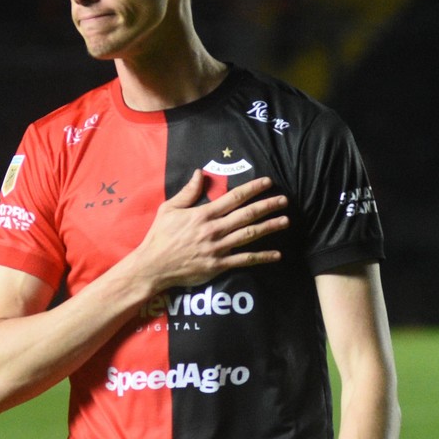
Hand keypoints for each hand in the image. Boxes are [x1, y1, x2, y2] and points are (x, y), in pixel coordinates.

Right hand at [132, 171, 288, 290]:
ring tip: (285, 221)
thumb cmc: (160, 236)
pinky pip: (244, 260)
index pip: (233, 197)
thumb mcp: (169, 209)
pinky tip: (276, 255)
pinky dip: (261, 257)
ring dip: (269, 227)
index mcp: (203, 214)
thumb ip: (187, 192)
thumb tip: (199, 173)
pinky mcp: (218, 265)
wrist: (153, 266)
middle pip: (246, 214)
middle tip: (284, 200)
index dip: (252, 188)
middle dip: (267, 206)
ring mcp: (218, 248)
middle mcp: (214, 229)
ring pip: (249, 235)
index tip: (267, 182)